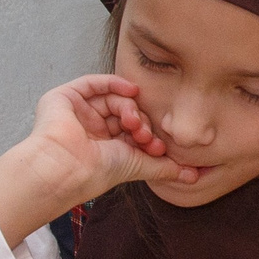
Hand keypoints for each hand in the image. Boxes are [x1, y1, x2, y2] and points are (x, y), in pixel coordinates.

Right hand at [0, 75, 183, 247]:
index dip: (147, 133)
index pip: (132, 129)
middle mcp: (90, 128)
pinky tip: (131, 90)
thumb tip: (194, 176)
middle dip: (140, 120)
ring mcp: (77, 113)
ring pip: (111, 97)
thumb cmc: (97, 171)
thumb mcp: (139, 166)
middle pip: (124, 111)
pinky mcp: (63, 99)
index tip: (156, 146)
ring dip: (129, 106)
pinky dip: (113, 83)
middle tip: (144, 134)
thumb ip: (166, 167)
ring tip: (133, 122)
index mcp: (104, 145)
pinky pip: (91, 83)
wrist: (67, 168)